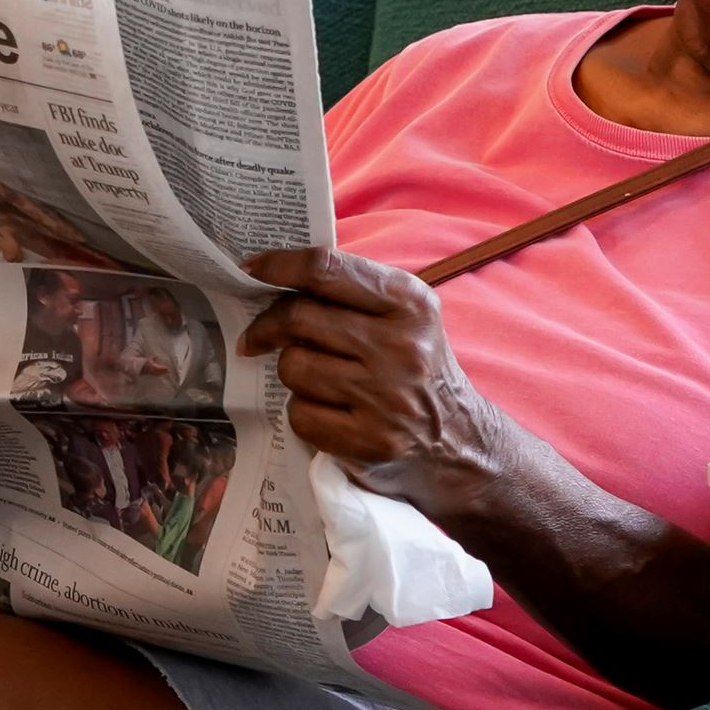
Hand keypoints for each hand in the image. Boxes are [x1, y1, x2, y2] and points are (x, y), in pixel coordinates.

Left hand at [239, 247, 517, 525]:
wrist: (458, 443)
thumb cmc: (417, 367)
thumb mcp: (406, 315)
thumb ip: (354, 290)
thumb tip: (277, 276)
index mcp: (409, 303)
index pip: (326, 270)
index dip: (279, 265)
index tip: (251, 268)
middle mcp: (401, 347)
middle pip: (299, 318)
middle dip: (268, 325)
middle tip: (258, 336)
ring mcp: (386, 398)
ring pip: (294, 366)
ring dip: (293, 371)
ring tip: (317, 378)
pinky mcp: (369, 442)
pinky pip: (300, 414)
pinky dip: (303, 411)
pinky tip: (328, 411)